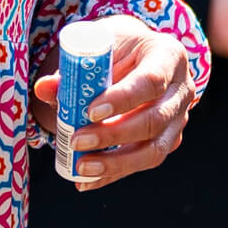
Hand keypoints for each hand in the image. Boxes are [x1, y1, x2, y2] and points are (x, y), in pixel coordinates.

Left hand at [31, 15, 196, 191]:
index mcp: (168, 56)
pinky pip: (144, 162)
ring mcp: (179, 118)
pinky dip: (114, 173)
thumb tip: (44, 89)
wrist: (139, 56)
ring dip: (116, 163)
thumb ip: (73, 69)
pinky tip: (88, 180)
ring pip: (155, 149)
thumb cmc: (118, 48)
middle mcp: (183, 89)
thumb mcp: (99, 47)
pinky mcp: (170, 140)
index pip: (151, 81)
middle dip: (114, 135)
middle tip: (77, 141)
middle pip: (155, 120)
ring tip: (82, 168)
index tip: (90, 112)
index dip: (122, 99)